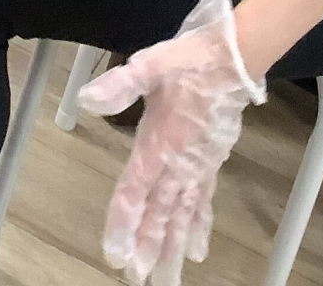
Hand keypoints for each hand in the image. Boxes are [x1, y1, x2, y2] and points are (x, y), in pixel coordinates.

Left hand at [76, 0, 267, 285]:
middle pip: (161, 214)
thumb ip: (120, 85)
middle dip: (149, 248)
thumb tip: (86, 99)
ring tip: (166, 278)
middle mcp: (181, 163)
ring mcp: (199, 166)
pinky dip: (199, 226)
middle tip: (138, 279)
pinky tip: (198, 250)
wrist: (236, 58)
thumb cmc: (189, 60)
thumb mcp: (149, 64)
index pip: (138, 191)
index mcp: (162, 144)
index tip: (118, 255)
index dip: (126, 223)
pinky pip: (204, 202)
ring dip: (173, 247)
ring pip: (183, 215)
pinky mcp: (212, 161)